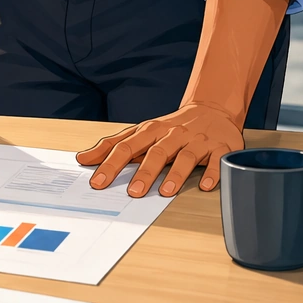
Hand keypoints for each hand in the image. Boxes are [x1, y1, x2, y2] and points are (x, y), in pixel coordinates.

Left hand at [75, 102, 243, 197]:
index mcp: (151, 131)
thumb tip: (83, 158)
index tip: (98, 182)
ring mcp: (196, 141)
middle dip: (144, 172)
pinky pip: (216, 161)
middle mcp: (173, 135)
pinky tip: (205, 186)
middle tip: (133, 192)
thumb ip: (113, 146)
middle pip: (156, 152)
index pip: (126, 147)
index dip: (111, 164)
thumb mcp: (141, 133)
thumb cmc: (171, 127)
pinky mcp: (219, 148)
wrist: (211, 109)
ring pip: (185, 157)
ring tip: (165, 192)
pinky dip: (212, 173)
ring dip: (176, 175)